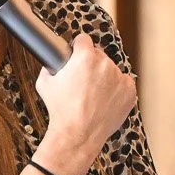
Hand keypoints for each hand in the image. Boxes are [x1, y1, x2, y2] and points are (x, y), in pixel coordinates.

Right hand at [34, 34, 135, 169]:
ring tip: (93, 95)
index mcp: (85, 57)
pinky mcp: (129, 91)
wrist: (78, 134)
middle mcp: (105, 64)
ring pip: (111, 70)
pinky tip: (104, 100)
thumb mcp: (44, 83)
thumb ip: (49, 67)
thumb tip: (52, 61)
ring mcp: (119, 78)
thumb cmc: (61, 111)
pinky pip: (123, 83)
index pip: (84, 39)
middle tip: (82, 80)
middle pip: (99, 54)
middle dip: (91, 64)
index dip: (78, 47)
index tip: (77, 53)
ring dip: (104, 77)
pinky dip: (116, 89)